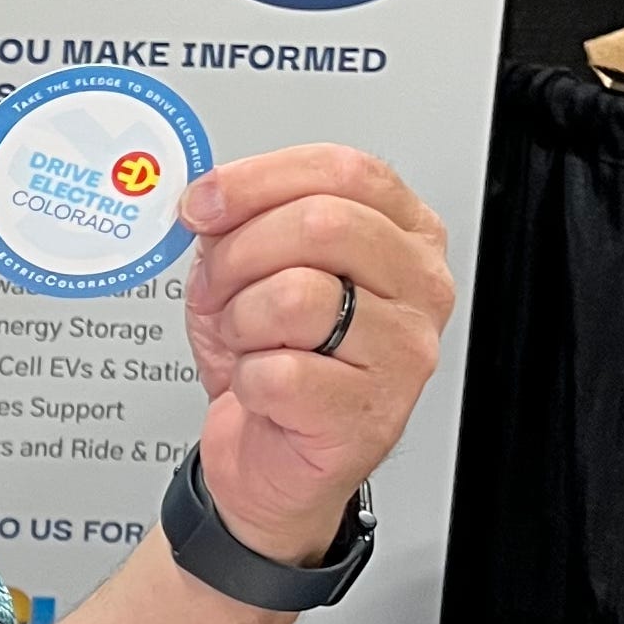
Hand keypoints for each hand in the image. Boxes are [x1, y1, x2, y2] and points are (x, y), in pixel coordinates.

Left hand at [178, 145, 454, 566]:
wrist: (267, 453)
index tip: (204, 201)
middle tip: (217, 285)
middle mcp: (419, 287)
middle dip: (240, 251)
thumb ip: (243, 218)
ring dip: (240, 318)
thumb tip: (209, 196)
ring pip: (296, 295)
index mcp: (405, 234)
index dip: (259, 179)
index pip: (345, 171)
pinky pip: (280, 370)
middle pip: (322, 224)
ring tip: (246, 341)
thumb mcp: (251, 266)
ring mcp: (405, 353)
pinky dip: (246, 377)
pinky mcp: (369, 413)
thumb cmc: (272, 354)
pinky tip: (261, 387)